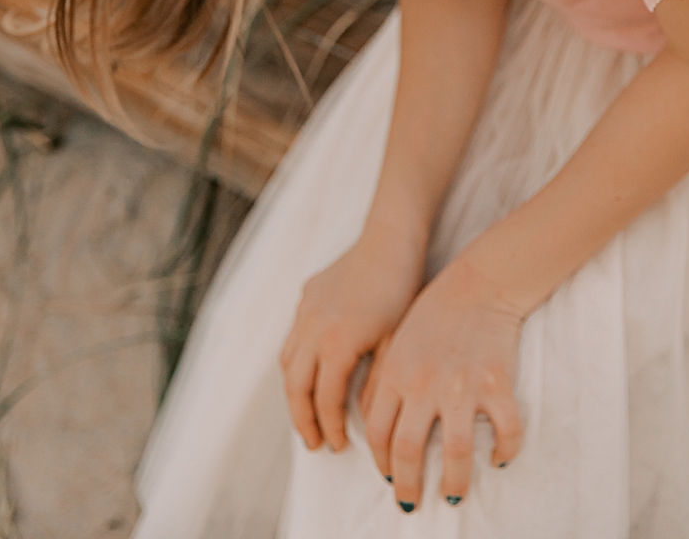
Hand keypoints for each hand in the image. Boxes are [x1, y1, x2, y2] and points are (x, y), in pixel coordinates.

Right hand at [279, 231, 424, 453]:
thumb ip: (376, 383)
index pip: (325, 399)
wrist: (390, 241)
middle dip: (302, 419)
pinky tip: (309, 371)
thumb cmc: (402, 292)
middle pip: (294, 386)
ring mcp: (305, 311)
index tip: (337, 447)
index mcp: (336, 344)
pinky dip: (295, 363)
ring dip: (294, 393)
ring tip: (305, 414)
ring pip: (287, 362)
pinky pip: (292, 337)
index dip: (330, 427)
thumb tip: (366, 418)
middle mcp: (312, 329)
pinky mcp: (306, 296)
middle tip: (312, 443)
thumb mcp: (396, 345)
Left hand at [361, 256, 524, 511]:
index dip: (381, 463)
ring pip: (454, 452)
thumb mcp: (393, 345)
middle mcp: (422, 384)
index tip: (389, 478)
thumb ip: (380, 384)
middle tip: (411, 503)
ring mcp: (460, 386)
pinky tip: (499, 459)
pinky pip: (505, 432)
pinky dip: (504, 451)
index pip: (377, 432)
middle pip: (407, 449)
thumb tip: (368, 425)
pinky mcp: (496, 384)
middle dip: (407, 483)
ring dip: (453, 482)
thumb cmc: (430, 317)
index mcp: (393, 374)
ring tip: (452, 495)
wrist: (476, 286)